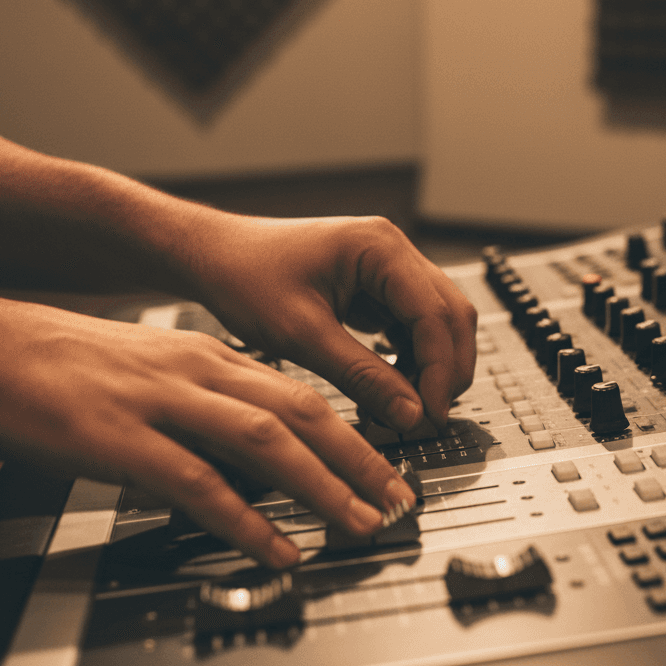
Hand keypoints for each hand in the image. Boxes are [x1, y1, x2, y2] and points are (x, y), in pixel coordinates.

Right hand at [0, 284, 417, 567]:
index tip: (389, 467)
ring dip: (320, 486)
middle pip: (301, 412)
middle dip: (359, 459)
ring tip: (358, 522)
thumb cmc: (73, 365)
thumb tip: (258, 458)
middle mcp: (198, 374)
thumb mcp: (160, 375)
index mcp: (211, 359)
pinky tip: (274, 547)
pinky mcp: (119, 439)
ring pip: (263, 442)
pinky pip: (196, 482)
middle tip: (398, 499)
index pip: (302, 393)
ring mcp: (162, 404)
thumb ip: (211, 409)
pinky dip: (244, 518)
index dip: (354, 432)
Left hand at [189, 215, 477, 432]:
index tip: (429, 415)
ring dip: (432, 366)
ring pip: (439, 321)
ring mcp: (388, 267)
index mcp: (379, 247)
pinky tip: (394, 390)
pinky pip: (413, 325)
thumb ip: (361, 375)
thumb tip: (409, 413)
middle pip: (452, 314)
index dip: (439, 370)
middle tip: (429, 419)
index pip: (435, 314)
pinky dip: (412, 360)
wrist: (214, 256)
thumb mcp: (302, 334)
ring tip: (409, 410)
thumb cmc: (244, 276)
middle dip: (446, 370)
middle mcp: (392, 250)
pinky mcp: (377, 287)